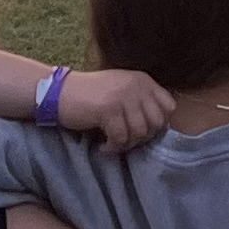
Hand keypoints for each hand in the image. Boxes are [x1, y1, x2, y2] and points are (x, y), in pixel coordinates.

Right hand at [49, 66, 172, 148]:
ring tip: (112, 144)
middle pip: (157, 123)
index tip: (141, 133)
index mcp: (143, 80)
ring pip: (139, 133)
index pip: (169, 107)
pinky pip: (120, 139)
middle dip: (142, 138)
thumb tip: (161, 128)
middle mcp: (137, 85)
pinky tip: (102, 147)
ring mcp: (123, 96)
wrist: (59, 92)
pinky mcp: (108, 109)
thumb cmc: (90, 96)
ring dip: (126, 145)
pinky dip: (112, 148)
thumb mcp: (121, 90)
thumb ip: (141, 102)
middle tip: (124, 141)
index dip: (158, 125)